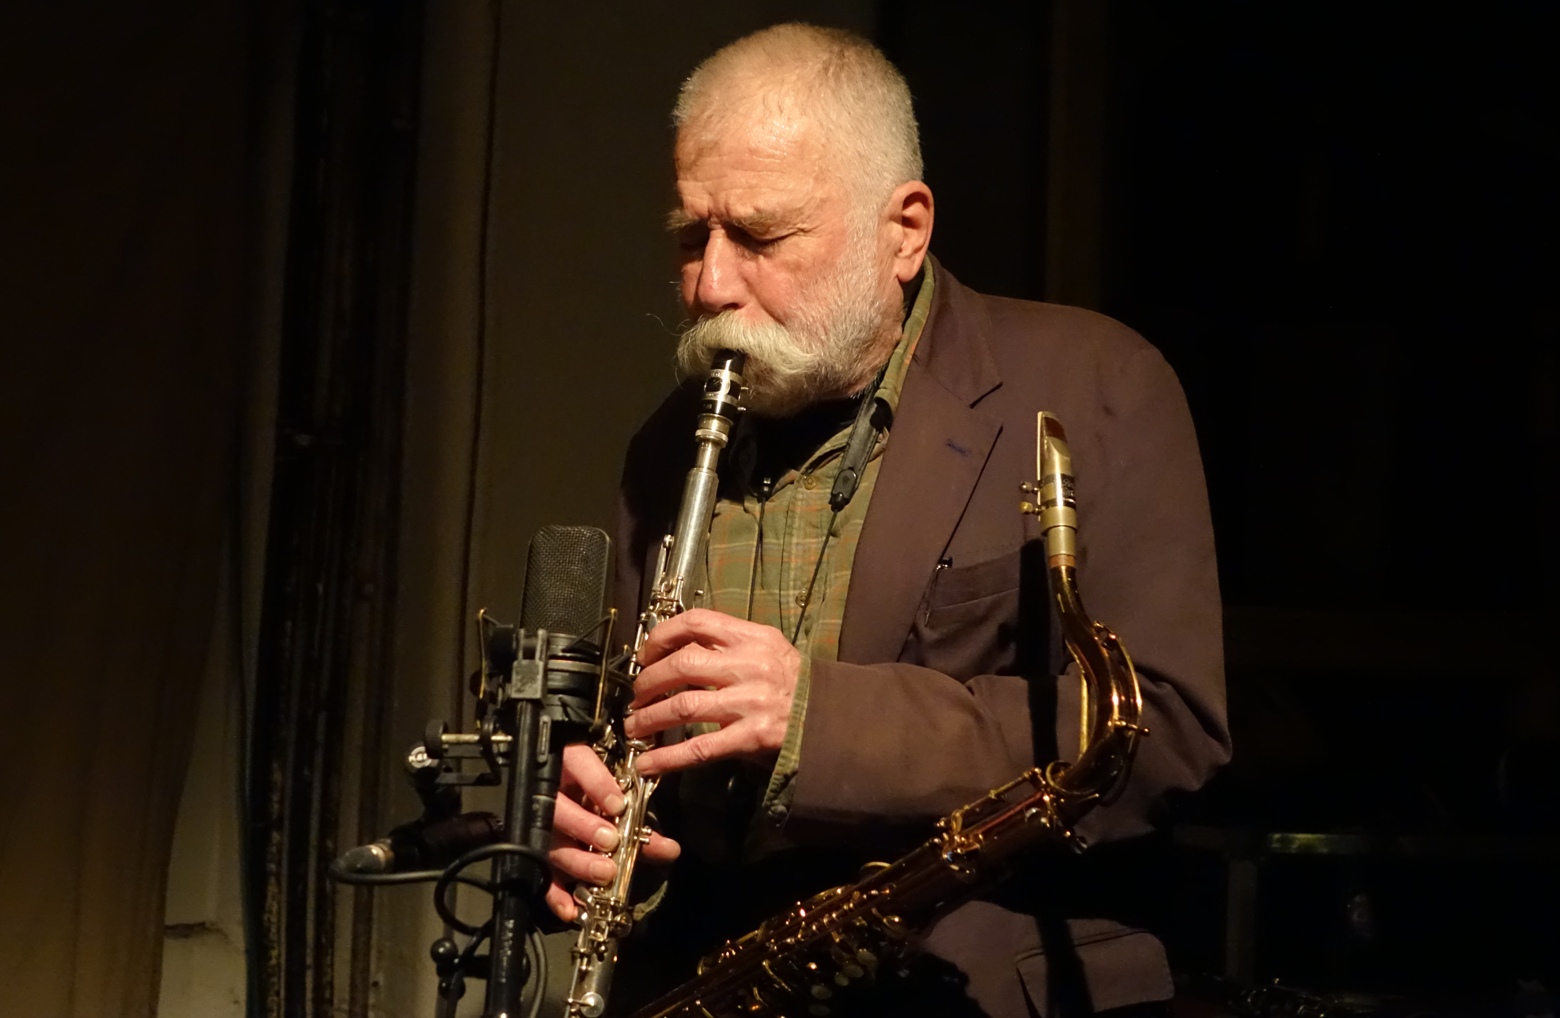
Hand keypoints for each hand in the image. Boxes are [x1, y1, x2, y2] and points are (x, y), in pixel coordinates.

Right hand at [544, 743, 680, 922]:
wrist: (569, 793)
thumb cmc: (597, 795)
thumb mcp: (617, 799)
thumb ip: (638, 820)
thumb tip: (669, 850)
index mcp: (570, 765)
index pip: (578, 763)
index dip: (596, 784)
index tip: (618, 805)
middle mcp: (552, 793)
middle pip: (559, 808)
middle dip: (585, 827)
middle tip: (610, 842)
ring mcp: (541, 825)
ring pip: (551, 842)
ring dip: (578, 860)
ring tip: (604, 873)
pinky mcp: (537, 854)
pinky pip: (542, 873)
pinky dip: (556, 893)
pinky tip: (571, 908)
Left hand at [624, 608, 800, 776]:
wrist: (831, 719)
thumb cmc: (794, 684)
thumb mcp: (768, 649)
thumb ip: (729, 644)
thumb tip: (678, 648)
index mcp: (752, 638)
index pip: (697, 622)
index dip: (662, 636)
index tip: (645, 654)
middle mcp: (749, 666)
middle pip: (682, 665)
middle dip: (648, 681)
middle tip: (636, 694)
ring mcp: (750, 702)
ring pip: (684, 706)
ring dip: (650, 717)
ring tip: (635, 726)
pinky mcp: (750, 737)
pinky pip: (700, 748)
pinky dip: (668, 757)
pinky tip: (648, 763)